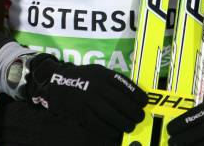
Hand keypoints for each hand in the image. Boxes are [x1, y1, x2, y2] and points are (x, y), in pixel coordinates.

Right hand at [25, 54, 147, 140]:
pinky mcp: (80, 112)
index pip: (123, 84)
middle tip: (139, 117)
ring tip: (130, 126)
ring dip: (123, 123)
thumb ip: (113, 81)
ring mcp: (87, 99)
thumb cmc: (84, 77)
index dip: (136, 94)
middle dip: (132, 112)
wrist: (58, 82)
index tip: (144, 102)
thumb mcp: (98, 71)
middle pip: (119, 101)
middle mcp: (95, 85)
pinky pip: (97, 123)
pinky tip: (115, 132)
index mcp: (102, 73)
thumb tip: (133, 95)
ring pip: (110, 115)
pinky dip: (108, 130)